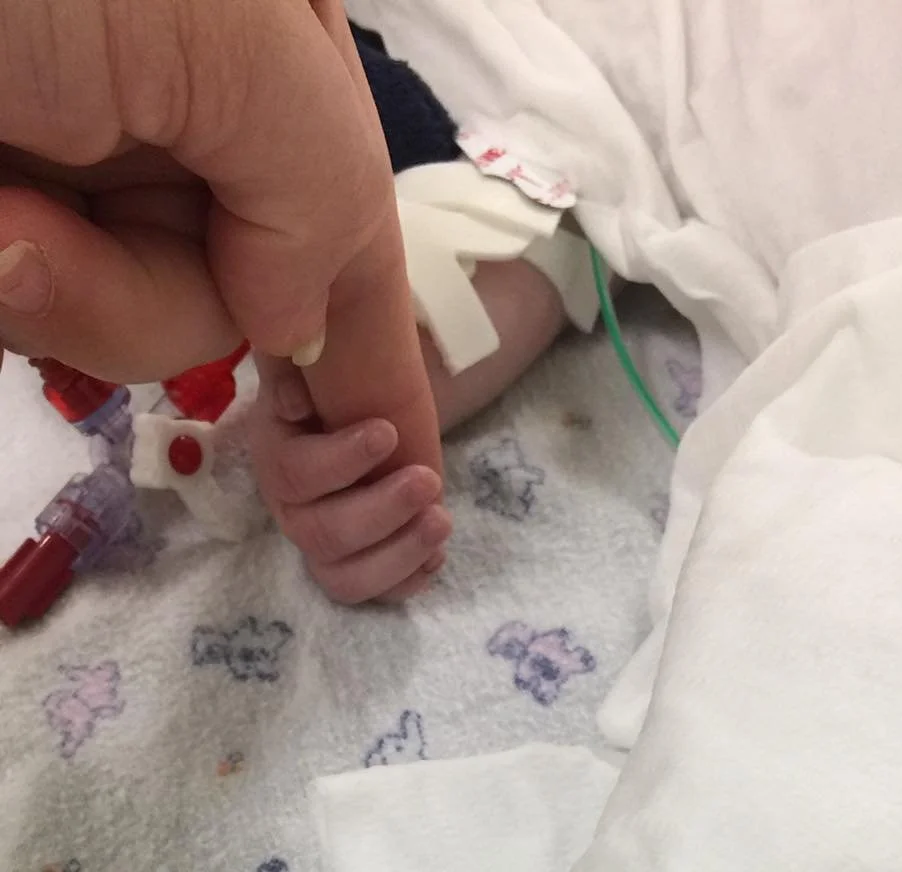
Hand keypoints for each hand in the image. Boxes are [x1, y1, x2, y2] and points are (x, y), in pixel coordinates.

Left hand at [0, 0, 440, 482]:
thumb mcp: (235, 36)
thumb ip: (321, 189)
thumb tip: (299, 328)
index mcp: (274, 74)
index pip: (354, 247)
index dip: (384, 368)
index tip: (415, 482)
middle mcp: (195, 135)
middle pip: (242, 301)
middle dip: (152, 300)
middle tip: (34, 245)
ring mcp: (96, 178)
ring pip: (139, 322)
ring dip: (69, 291)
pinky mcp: (21, 220)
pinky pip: (47, 310)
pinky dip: (15, 283)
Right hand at [249, 356, 450, 602]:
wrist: (366, 407)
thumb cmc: (339, 381)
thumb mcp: (314, 359)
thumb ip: (294, 365)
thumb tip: (296, 403)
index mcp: (276, 451)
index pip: (292, 474)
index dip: (341, 461)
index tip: (389, 432)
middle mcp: (292, 507)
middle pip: (321, 535)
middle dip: (381, 511)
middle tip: (428, 479)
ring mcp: (323, 542)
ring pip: (345, 577)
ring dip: (399, 554)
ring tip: (441, 520)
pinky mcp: (357, 563)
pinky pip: (373, 593)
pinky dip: (408, 580)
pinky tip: (437, 554)